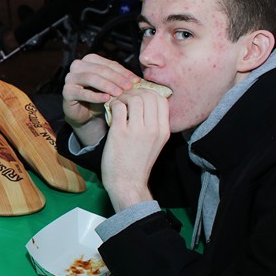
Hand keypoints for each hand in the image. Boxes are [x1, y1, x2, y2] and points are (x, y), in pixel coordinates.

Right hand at [61, 54, 138, 146]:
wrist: (86, 115)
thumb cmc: (101, 98)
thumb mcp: (113, 87)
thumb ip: (123, 80)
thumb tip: (142, 79)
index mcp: (90, 60)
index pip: (109, 63)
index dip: (124, 72)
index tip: (136, 81)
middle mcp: (78, 66)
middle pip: (100, 69)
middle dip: (117, 78)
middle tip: (129, 87)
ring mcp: (70, 78)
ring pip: (90, 78)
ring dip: (107, 85)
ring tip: (119, 93)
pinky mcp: (67, 92)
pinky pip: (82, 92)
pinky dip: (95, 96)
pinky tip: (106, 99)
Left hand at [100, 90, 169, 211]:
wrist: (127, 183)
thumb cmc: (138, 162)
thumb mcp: (155, 142)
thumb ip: (153, 123)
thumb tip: (144, 101)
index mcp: (164, 130)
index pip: (161, 99)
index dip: (148, 93)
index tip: (138, 97)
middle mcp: (153, 129)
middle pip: (148, 95)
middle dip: (134, 92)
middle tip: (125, 98)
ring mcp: (137, 131)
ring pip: (133, 98)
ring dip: (123, 97)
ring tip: (117, 104)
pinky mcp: (120, 133)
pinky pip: (118, 107)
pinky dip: (113, 105)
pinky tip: (111, 111)